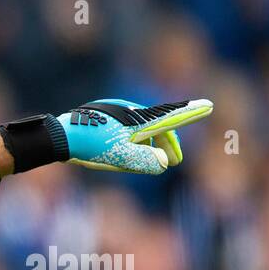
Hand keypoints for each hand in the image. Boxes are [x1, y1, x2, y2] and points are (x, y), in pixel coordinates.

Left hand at [59, 98, 213, 173]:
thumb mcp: (120, 157)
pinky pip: (126, 131)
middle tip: (174, 161)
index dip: (190, 113)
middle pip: (157, 126)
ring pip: (141, 130)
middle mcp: (130, 112)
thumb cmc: (90, 146)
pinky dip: (134, 142)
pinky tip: (129, 155)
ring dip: (149, 145)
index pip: (170, 116)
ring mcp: (116, 115)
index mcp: (138, 119)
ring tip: (153, 162)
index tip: (208, 105)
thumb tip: (163, 163)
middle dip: (166, 144)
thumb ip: (145, 160)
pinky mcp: (104, 120)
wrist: (59, 138)